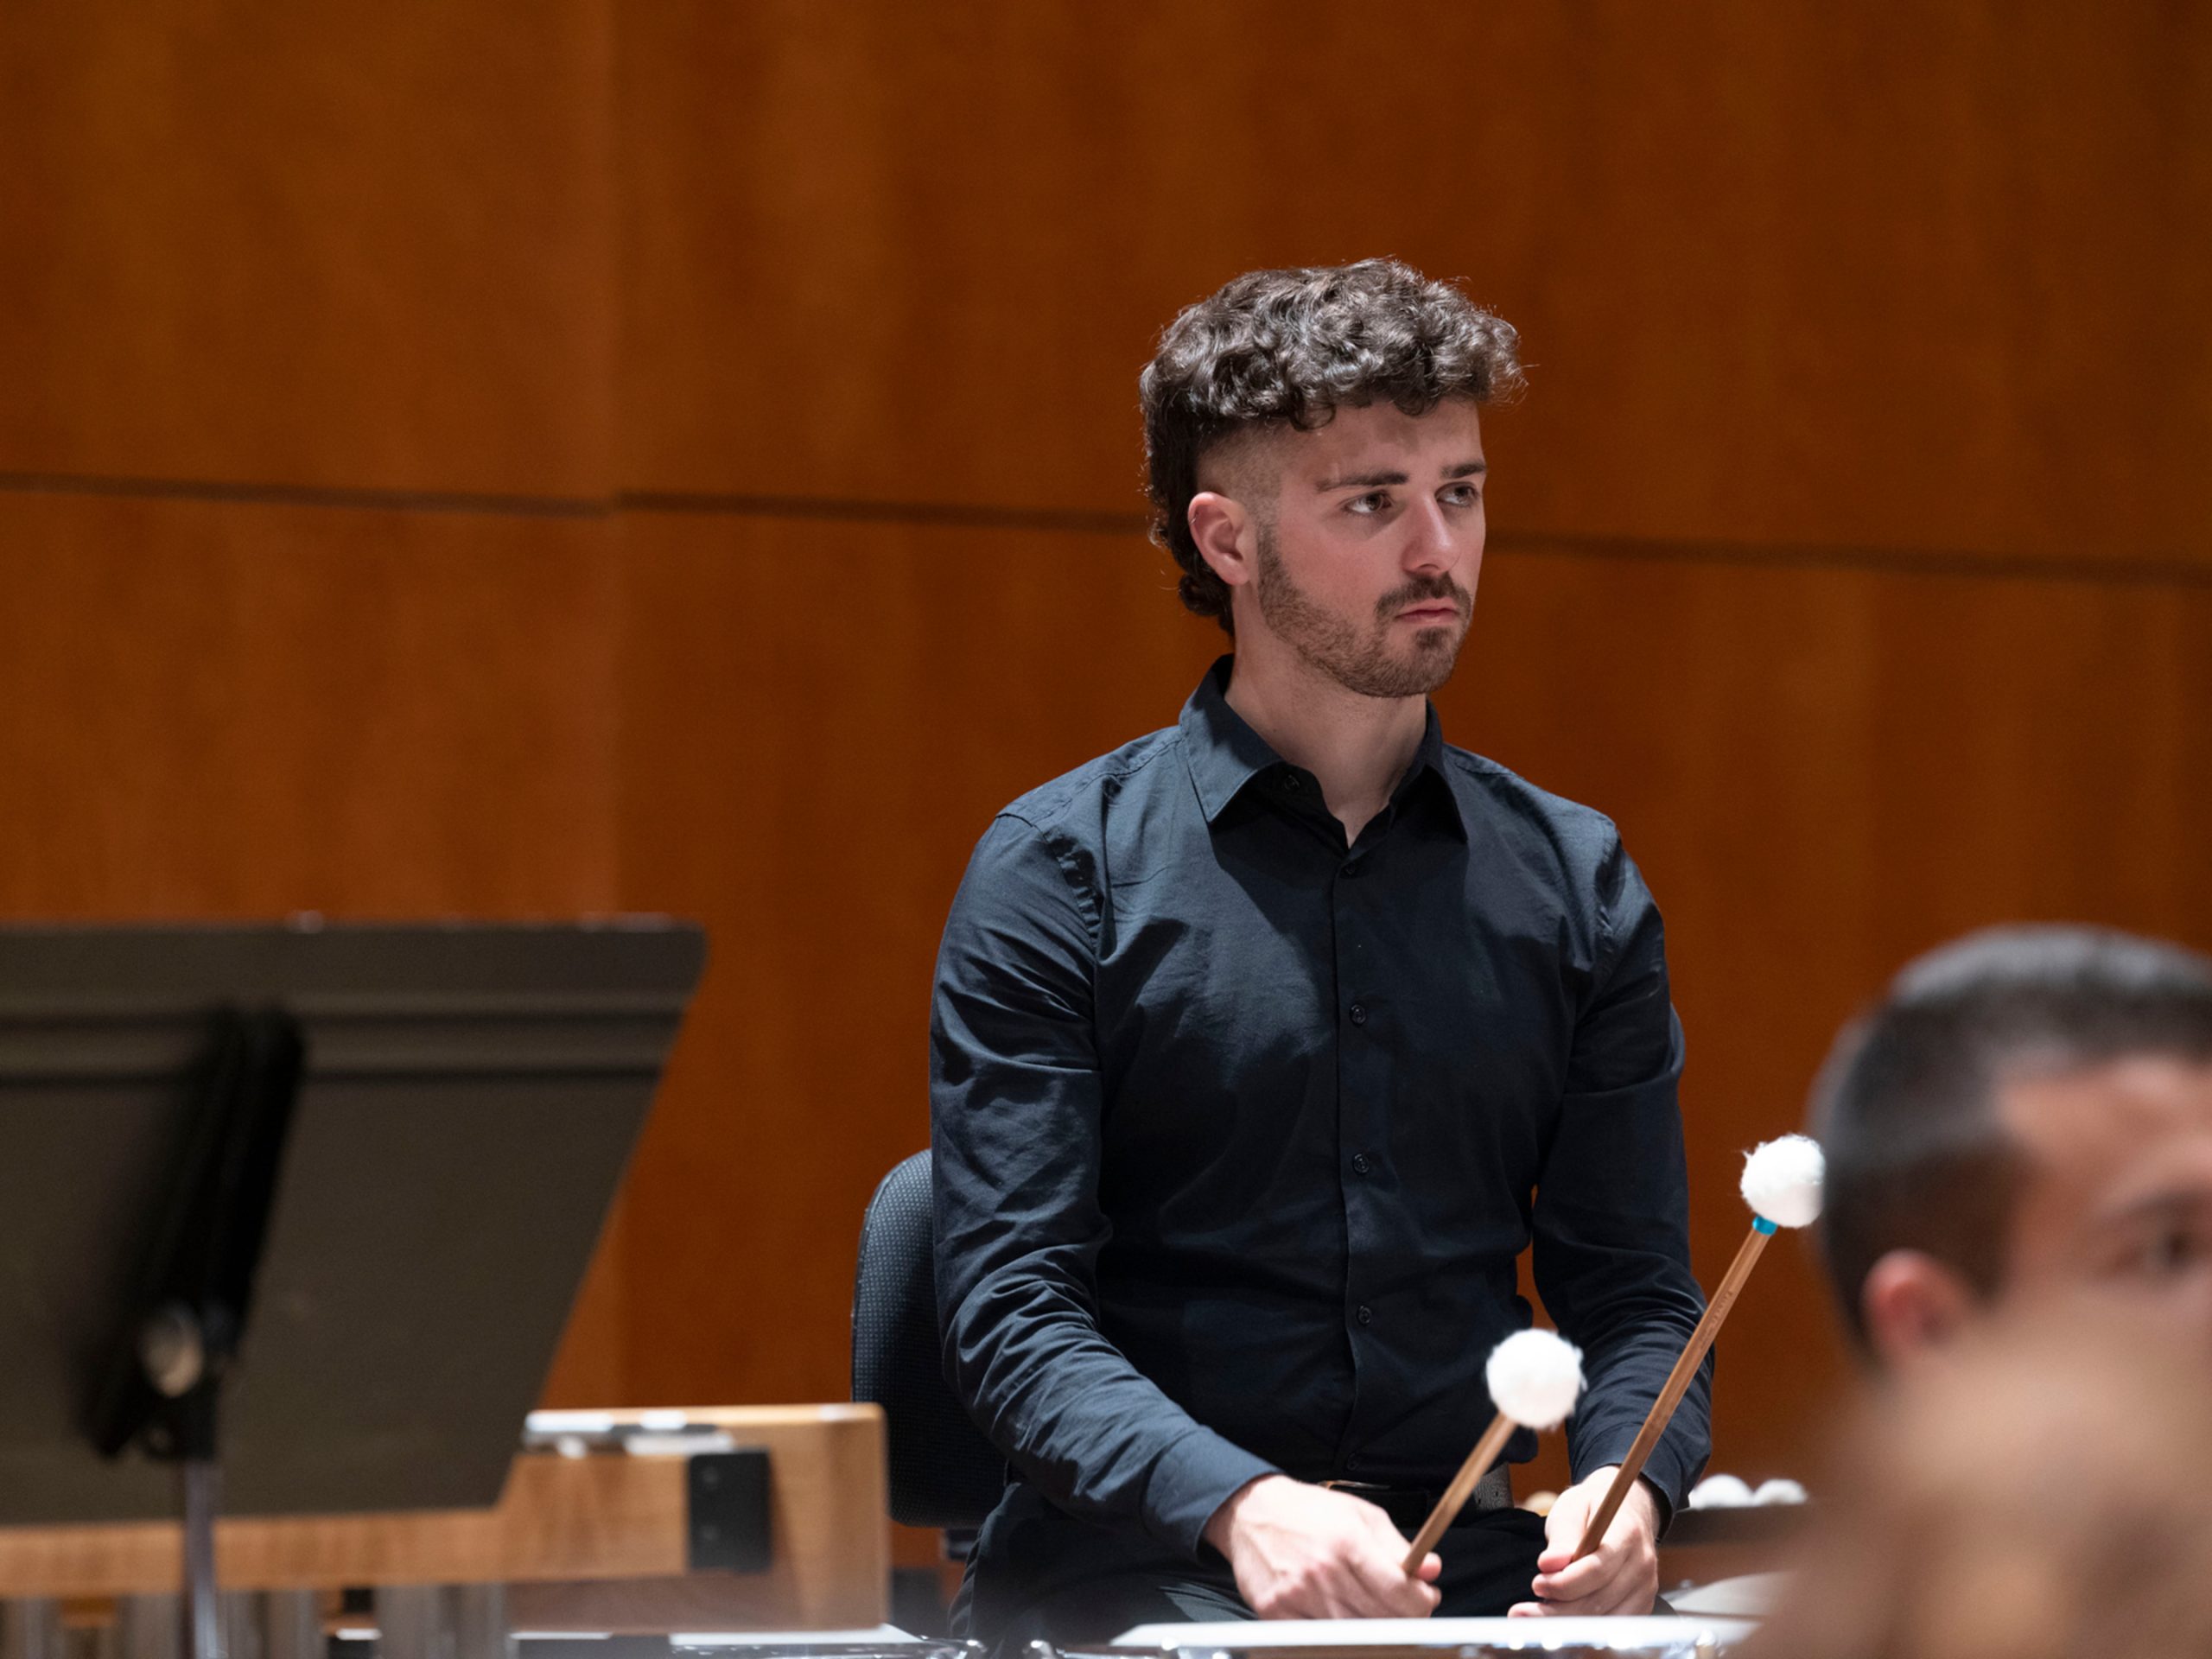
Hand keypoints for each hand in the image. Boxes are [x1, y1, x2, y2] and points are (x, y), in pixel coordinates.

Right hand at [1203, 1475, 1441, 1619]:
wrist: (1252, 1513)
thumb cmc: (1309, 1512)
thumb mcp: (1360, 1514)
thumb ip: (1398, 1546)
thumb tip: (1431, 1570)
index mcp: (1347, 1541)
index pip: (1400, 1591)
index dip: (1422, 1602)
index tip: (1425, 1599)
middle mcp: (1322, 1570)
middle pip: (1382, 1619)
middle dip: (1403, 1619)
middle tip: (1406, 1610)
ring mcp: (1298, 1595)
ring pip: (1354, 1636)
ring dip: (1373, 1630)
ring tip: (1374, 1612)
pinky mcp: (1276, 1613)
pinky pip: (1319, 1640)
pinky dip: (1337, 1636)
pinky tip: (1342, 1617)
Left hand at [1509, 1465, 1658, 1616]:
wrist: (1624, 1511)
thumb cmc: (1593, 1509)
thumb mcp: (1572, 1508)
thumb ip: (1563, 1537)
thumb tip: (1550, 1564)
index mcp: (1627, 1533)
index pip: (1597, 1569)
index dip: (1565, 1582)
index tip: (1538, 1583)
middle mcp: (1642, 1564)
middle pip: (1599, 1600)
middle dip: (1558, 1610)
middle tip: (1526, 1609)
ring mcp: (1645, 1588)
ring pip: (1604, 1619)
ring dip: (1567, 1622)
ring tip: (1538, 1613)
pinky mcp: (1641, 1605)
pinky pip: (1612, 1626)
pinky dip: (1584, 1627)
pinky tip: (1560, 1618)